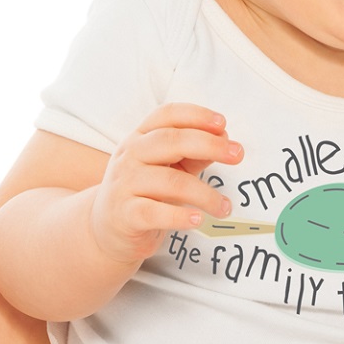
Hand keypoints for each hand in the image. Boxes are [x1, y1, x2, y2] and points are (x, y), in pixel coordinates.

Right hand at [88, 103, 240, 263]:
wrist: (105, 228)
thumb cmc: (144, 192)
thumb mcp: (168, 167)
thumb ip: (193, 154)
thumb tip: (225, 140)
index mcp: (141, 137)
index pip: (167, 115)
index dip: (196, 115)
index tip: (223, 123)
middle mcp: (130, 155)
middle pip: (170, 141)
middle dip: (208, 145)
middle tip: (238, 155)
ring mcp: (125, 184)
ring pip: (169, 181)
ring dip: (204, 194)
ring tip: (224, 207)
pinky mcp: (124, 214)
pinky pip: (154, 212)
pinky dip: (179, 216)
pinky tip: (198, 219)